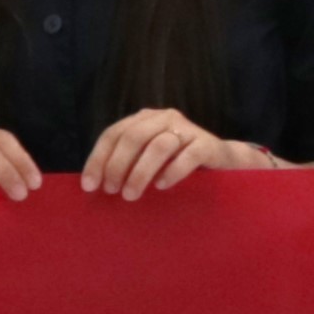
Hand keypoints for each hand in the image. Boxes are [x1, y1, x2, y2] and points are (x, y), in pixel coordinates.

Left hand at [79, 110, 270, 200]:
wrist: (224, 162)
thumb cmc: (179, 163)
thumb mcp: (149, 160)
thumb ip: (127, 163)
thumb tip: (95, 185)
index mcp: (144, 119)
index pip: (113, 134)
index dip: (98, 159)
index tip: (89, 186)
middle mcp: (163, 118)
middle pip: (132, 137)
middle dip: (116, 166)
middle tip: (111, 191)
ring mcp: (187, 129)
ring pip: (158, 146)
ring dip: (140, 172)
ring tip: (131, 195)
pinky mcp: (207, 144)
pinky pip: (188, 156)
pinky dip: (172, 171)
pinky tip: (162, 187)